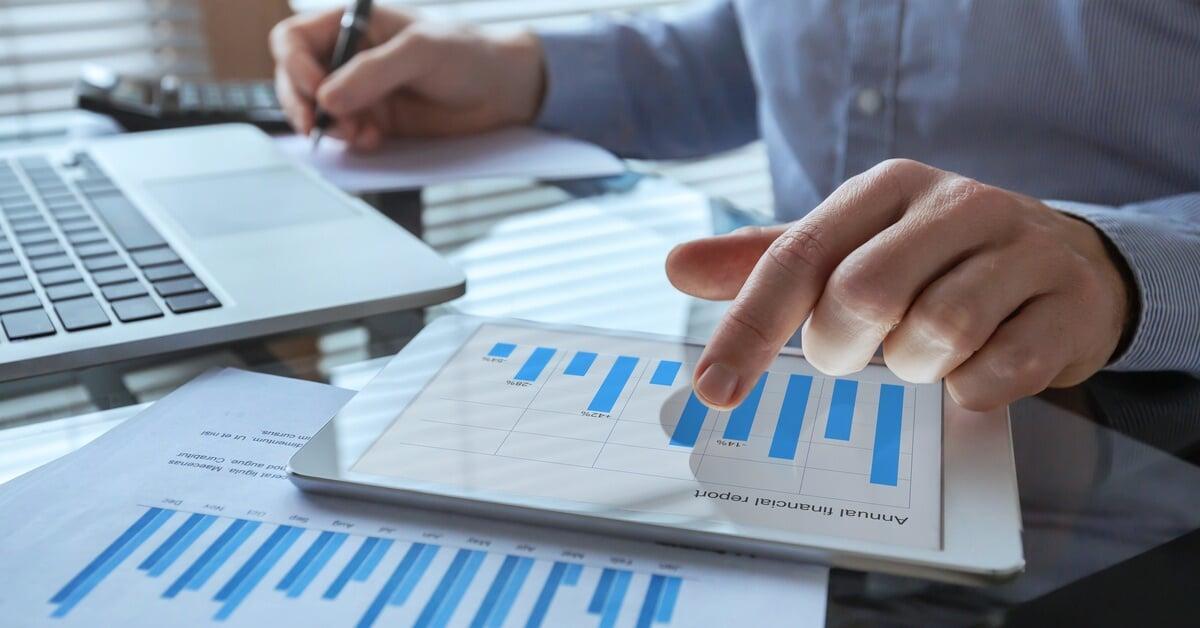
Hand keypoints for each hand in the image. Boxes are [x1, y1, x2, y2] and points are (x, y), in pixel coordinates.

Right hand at [270, 8, 545, 149]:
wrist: (502, 90)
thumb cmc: (468, 53)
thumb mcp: (421, 52)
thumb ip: (374, 72)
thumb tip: (328, 97)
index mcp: (353, 23)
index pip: (293, 39)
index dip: (294, 66)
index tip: (317, 91)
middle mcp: (349, 55)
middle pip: (295, 78)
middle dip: (303, 104)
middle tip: (320, 125)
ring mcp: (360, 89)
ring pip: (317, 110)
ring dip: (331, 126)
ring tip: (361, 132)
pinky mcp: (375, 119)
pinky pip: (344, 132)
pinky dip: (351, 139)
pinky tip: (374, 138)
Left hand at [666, 159, 1132, 410]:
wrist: (1068, 267)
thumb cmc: (935, 260)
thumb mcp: (851, 246)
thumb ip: (767, 261)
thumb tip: (678, 265)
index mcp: (888, 187)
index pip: (800, 255)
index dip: (749, 326)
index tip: (714, 389)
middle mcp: (956, 205)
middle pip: (864, 294)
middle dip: (842, 347)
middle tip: (855, 351)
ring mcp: (1022, 252)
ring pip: (936, 333)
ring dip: (914, 367)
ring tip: (924, 352)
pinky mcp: (1067, 308)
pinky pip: (996, 374)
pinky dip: (970, 390)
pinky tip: (975, 367)